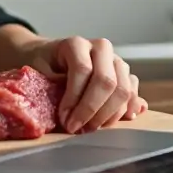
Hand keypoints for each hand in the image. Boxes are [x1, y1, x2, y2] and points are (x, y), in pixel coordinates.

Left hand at [24, 36, 147, 132]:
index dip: (75, 99)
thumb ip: (51, 89)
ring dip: (109, 115)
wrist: (49, 56)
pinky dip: (129, 109)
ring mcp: (115, 60)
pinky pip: (133, 92)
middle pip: (107, 81)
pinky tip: (120, 120)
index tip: (65, 120)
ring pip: (123, 89)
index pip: (83, 70)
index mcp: (76, 44)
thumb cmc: (43, 66)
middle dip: (93, 110)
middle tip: (79, 129)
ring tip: (91, 128)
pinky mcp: (124, 74)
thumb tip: (66, 114)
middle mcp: (100, 48)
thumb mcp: (38, 73)